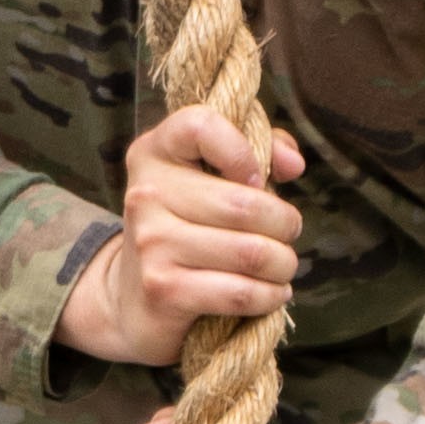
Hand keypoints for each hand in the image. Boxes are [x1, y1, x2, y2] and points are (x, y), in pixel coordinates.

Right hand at [58, 104, 302, 367]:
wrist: (131, 298)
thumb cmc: (187, 227)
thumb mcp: (211, 178)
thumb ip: (259, 151)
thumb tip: (293, 164)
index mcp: (154, 153)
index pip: (201, 125)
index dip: (243, 149)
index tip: (257, 179)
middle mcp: (146, 193)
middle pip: (246, 204)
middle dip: (285, 225)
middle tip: (287, 236)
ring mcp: (151, 243)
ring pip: (251, 252)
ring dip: (283, 264)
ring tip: (281, 267)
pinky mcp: (163, 290)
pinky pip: (241, 291)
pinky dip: (270, 296)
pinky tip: (270, 293)